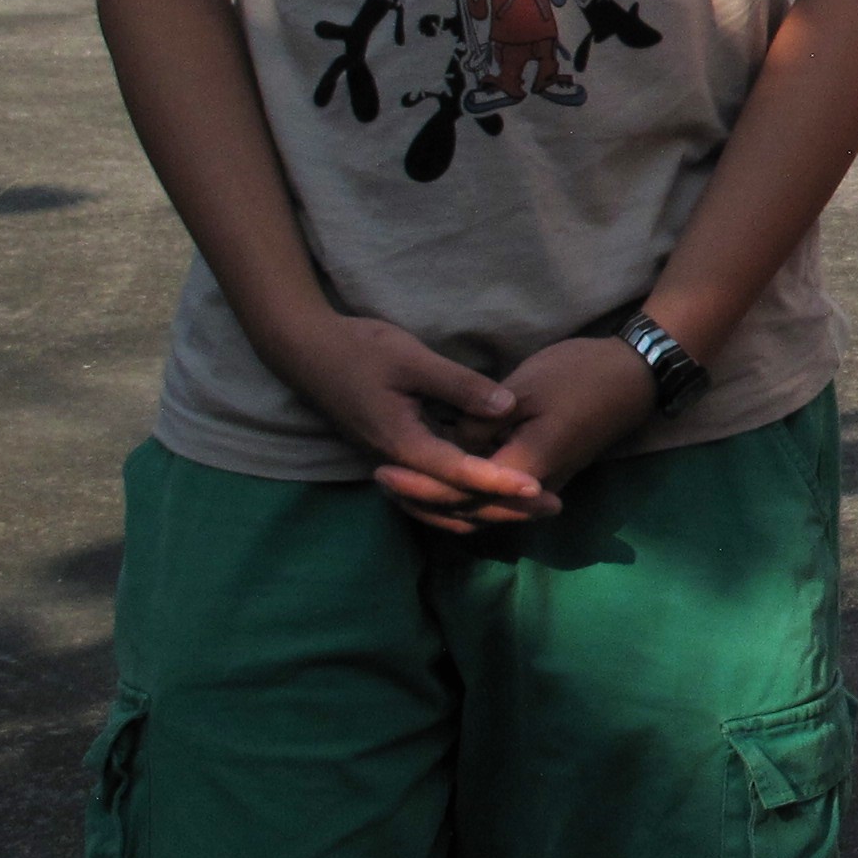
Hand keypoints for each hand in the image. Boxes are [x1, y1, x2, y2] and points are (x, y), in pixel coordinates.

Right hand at [266, 309, 519, 500]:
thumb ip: (459, 385)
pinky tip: (491, 494)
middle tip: (553, 505)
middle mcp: (398, 462)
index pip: (458, 472)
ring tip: (532, 506)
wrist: (305, 352)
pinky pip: (433, 487)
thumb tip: (507, 407)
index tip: (536, 487)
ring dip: (488, 505)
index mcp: (403, 443)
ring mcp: (394, 460)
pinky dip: (464, 495)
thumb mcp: (412, 360)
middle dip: (504, 505)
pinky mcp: (395, 452)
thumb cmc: (358, 350)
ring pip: (444, 498)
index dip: (499, 482)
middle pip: (455, 498)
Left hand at [372, 332, 660, 532]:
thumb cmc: (581, 374)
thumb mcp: (526, 388)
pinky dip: (467, 493)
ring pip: (485, 508)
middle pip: (470, 510)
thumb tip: (450, 446)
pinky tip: (444, 479)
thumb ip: (482, 421)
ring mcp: (544, 483)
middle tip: (383, 483)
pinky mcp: (547, 472)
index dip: (419, 485)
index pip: (462, 491)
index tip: (384, 470)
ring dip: (444, 501)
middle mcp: (535, 486)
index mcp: (527, 465)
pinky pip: (499, 497)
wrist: (634, 376)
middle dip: (424, 500)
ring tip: (402, 485)